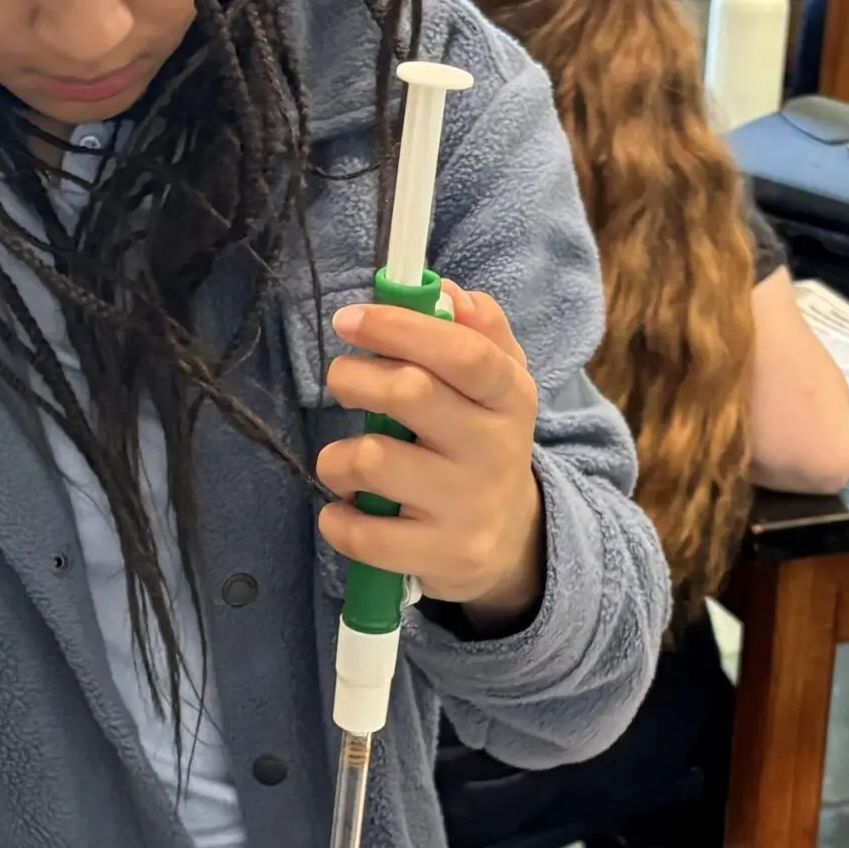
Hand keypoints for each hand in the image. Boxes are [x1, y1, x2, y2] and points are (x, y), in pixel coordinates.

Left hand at [316, 283, 543, 630]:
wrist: (513, 542)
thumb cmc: (482, 444)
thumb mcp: (498, 384)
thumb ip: (478, 330)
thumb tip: (445, 291)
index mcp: (510, 396)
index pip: (462, 351)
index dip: (399, 328)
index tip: (349, 320)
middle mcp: (495, 449)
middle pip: (410, 393)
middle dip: (354, 378)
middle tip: (341, 382)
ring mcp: (468, 507)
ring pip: (372, 461)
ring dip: (335, 458)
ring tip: (344, 464)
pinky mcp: (442, 556)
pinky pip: (363, 534)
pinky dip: (336, 519)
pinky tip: (347, 510)